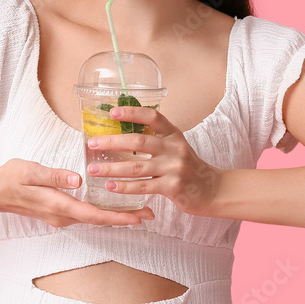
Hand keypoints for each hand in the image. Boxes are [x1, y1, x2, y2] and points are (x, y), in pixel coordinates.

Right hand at [0, 158, 154, 227]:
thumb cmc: (11, 178)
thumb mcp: (31, 171)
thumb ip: (54, 175)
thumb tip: (77, 180)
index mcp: (58, 205)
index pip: (94, 214)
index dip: (118, 217)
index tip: (139, 216)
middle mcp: (62, 215)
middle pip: (99, 219)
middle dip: (124, 218)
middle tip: (150, 214)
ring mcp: (60, 216)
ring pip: (93, 218)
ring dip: (115, 215)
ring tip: (137, 210)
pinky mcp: (58, 211)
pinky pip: (86, 214)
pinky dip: (103, 211)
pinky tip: (111, 204)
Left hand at [86, 106, 223, 215]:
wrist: (212, 190)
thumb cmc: (188, 166)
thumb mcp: (175, 146)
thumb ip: (156, 139)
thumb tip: (122, 132)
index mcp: (174, 134)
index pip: (152, 116)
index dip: (132, 112)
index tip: (111, 112)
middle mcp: (174, 148)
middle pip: (139, 141)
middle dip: (112, 142)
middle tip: (92, 143)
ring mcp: (174, 168)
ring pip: (136, 167)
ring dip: (112, 167)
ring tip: (93, 168)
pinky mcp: (173, 187)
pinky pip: (143, 186)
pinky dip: (124, 186)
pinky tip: (110, 186)